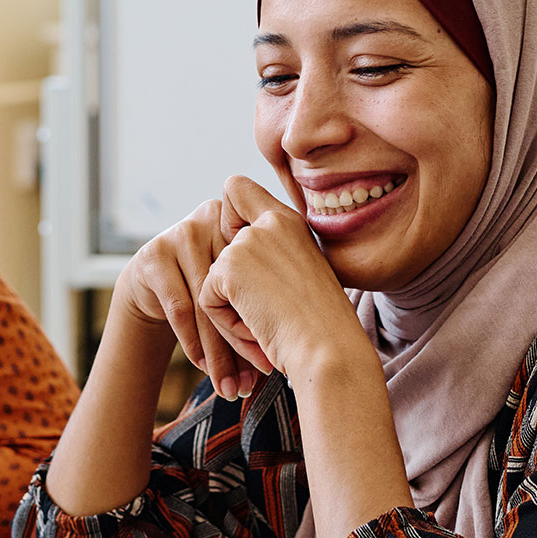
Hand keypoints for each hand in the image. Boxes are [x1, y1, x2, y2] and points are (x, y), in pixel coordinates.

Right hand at [111, 198, 267, 399]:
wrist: (155, 283)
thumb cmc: (212, 288)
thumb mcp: (240, 284)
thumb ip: (264, 302)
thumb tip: (292, 356)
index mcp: (245, 221)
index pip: (260, 274)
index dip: (269, 317)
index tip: (275, 358)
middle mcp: (213, 220)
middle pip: (233, 289)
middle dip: (245, 341)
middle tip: (257, 380)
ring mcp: (180, 233)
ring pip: (206, 302)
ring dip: (219, 351)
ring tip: (230, 385)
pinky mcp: (153, 256)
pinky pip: (179, 306)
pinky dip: (193, 342)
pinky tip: (203, 366)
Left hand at [198, 176, 368, 380]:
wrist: (329, 348)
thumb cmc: (322, 326)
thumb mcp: (301, 275)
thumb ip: (270, 256)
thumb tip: (228, 260)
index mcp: (289, 221)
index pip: (236, 188)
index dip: (227, 220)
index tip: (248, 260)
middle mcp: (270, 221)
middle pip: (216, 241)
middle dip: (230, 285)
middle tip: (266, 311)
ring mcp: (248, 241)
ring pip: (212, 279)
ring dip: (232, 311)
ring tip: (269, 326)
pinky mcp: (229, 267)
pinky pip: (207, 300)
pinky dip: (227, 324)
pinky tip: (259, 330)